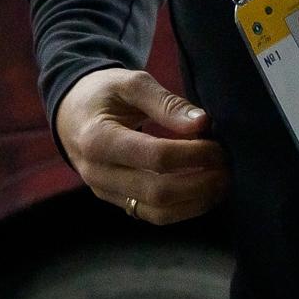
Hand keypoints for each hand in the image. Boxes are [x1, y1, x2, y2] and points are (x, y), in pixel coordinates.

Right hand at [55, 68, 229, 224]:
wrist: (71, 113)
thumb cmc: (102, 93)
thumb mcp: (130, 83)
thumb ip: (166, 103)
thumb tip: (202, 123)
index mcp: (98, 139)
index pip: (154, 157)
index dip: (193, 154)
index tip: (217, 146)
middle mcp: (99, 173)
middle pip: (157, 192)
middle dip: (200, 184)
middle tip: (227, 168)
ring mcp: (105, 192)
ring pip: (157, 212)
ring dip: (195, 202)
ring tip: (222, 183)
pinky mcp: (116, 201)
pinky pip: (152, 215)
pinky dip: (182, 208)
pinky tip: (204, 193)